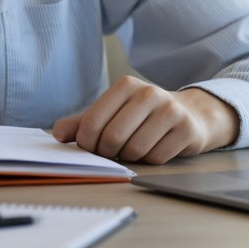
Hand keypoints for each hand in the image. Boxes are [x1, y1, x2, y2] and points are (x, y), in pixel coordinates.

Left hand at [51, 76, 238, 163]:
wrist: (191, 115)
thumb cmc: (143, 115)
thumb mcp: (112, 112)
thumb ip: (82, 122)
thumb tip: (57, 134)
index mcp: (126, 85)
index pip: (92, 122)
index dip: (86, 143)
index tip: (91, 148)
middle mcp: (149, 93)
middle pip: (112, 138)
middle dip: (107, 153)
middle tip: (112, 152)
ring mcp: (170, 110)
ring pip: (134, 150)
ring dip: (129, 158)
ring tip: (134, 148)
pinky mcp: (186, 130)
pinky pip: (156, 158)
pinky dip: (149, 161)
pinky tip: (154, 149)